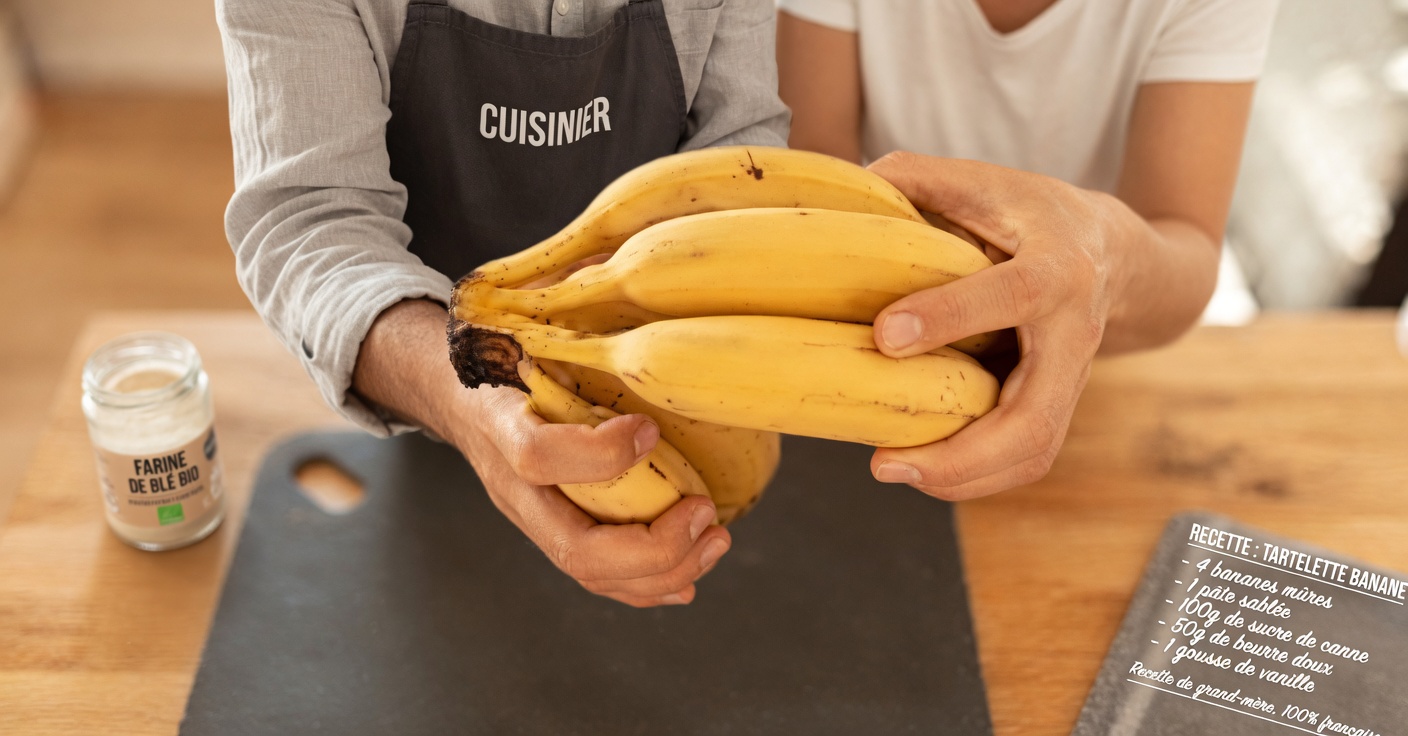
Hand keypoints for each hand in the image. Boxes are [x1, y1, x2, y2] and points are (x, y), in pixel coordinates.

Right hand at [353, 299, 729, 606]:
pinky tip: (690, 575)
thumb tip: (633, 265)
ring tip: (717, 540)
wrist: (456, 396)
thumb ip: (567, 298)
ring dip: (664, 571)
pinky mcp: (553, 534)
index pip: (538, 456)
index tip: (650, 430)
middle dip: (653, 546)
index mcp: (502, 427)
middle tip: (708, 513)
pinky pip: (600, 578)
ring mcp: (533, 519)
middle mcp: (513, 488)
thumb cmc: (505, 352)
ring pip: (592, 574)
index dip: (599, 456)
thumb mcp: (524, 320)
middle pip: (575, 549)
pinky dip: (649, 586)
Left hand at [865, 152, 1117, 499]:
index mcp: (1057, 264)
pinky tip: (921, 471)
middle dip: (964, 451)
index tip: (885, 334)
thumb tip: (845, 191)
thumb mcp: (985, 180)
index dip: (949, 315)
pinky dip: (974, 477)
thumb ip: (917, 178)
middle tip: (883, 462)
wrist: (1114, 254)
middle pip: (1036, 413)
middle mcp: (1075, 331)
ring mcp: (1073, 379)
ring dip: (964, 477)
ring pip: (1034, 450)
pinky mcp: (1059, 408)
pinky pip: (1026, 458)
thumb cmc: (1030, 213)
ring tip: (894, 472)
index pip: (1010, 294)